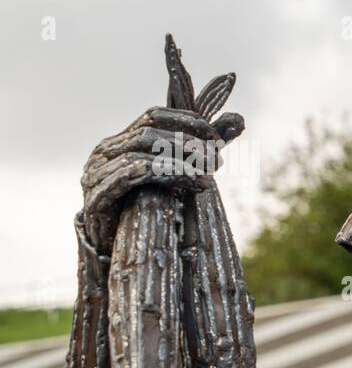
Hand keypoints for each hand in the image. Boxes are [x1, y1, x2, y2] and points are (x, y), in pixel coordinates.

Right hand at [79, 106, 244, 248]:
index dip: (187, 121)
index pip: (153, 116)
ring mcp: (97, 173)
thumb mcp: (173, 178)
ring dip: (182, 161)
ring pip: (143, 150)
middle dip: (188, 143)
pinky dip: (169, 174)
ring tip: (210, 175)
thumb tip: (239, 119)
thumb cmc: (144, 212)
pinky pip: (135, 174)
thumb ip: (202, 150)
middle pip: (150, 132)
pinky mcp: (97, 196)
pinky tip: (195, 183)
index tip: (217, 138)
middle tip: (217, 160)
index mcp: (120, 142)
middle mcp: (105, 152)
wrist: (111, 251)